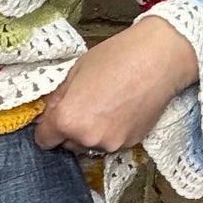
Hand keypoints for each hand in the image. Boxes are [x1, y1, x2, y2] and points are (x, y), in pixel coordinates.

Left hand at [33, 15, 199, 156]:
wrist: (159, 59)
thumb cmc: (116, 58)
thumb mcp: (76, 71)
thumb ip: (58, 97)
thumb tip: (48, 111)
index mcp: (67, 120)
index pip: (44, 140)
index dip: (47, 128)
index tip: (53, 119)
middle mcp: (87, 138)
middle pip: (68, 144)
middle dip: (70, 129)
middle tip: (85, 104)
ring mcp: (111, 143)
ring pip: (91, 144)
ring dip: (92, 132)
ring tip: (106, 105)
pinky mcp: (130, 143)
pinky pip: (112, 142)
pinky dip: (112, 131)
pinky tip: (122, 109)